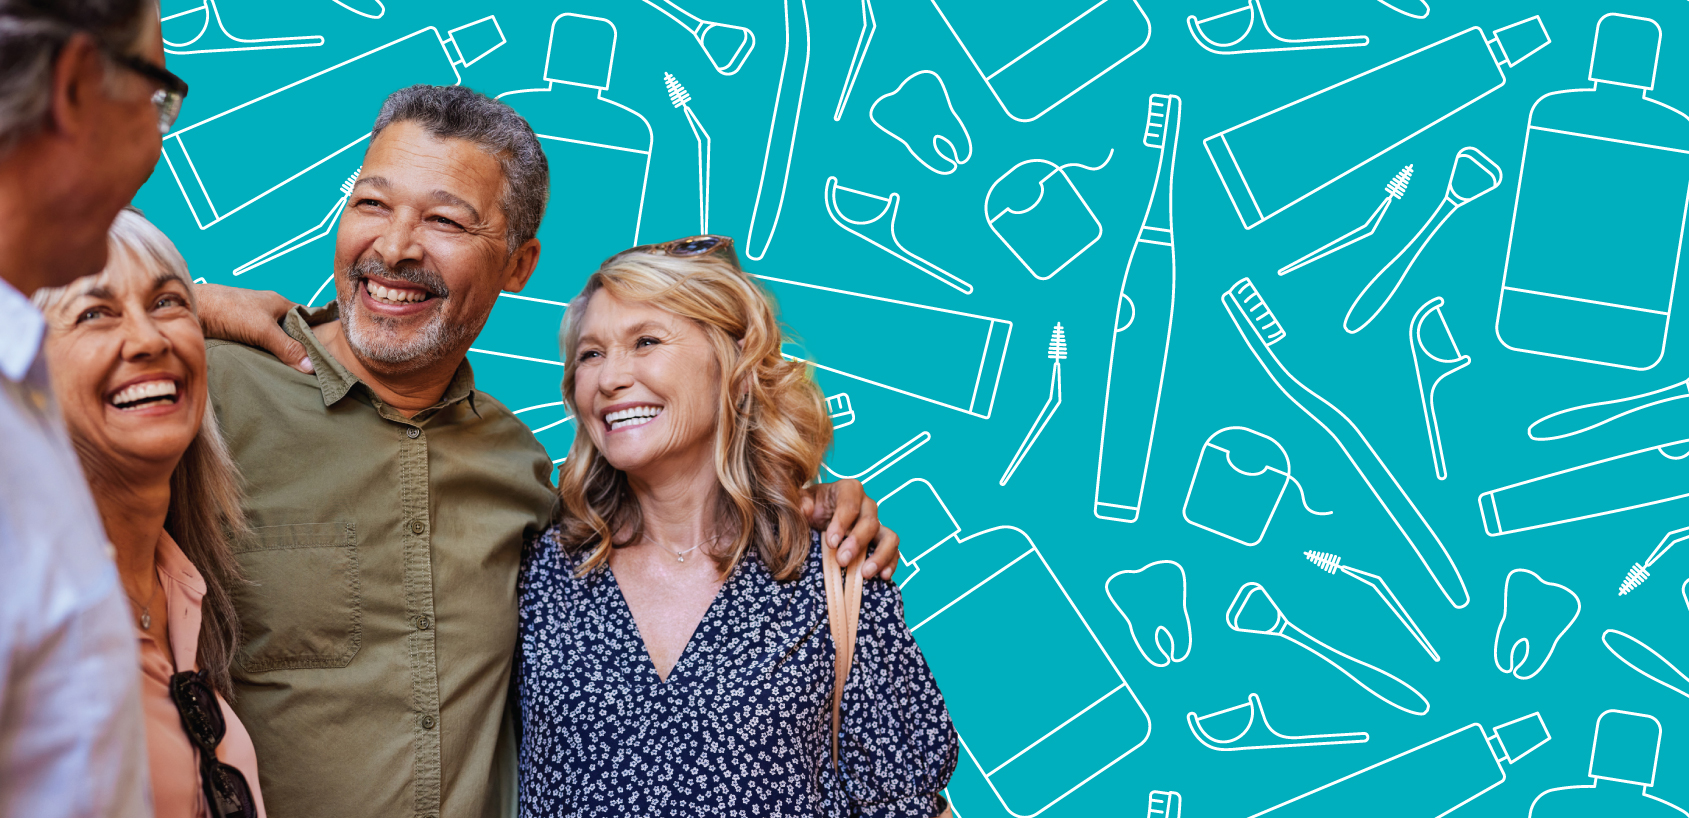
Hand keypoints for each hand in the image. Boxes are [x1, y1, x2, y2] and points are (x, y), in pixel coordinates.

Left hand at [194, 283, 311, 373]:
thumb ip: (287, 347)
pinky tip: (268, 371)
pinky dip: (264, 358)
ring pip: (275, 342)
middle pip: (293, 333)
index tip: (330, 355)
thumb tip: (312, 367)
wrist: (191, 310)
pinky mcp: (239, 335)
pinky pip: (259, 348)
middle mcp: (268, 312)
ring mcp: (253, 324)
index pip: (309, 318)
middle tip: (313, 371)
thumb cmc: (227, 309)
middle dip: (301, 350)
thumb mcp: (263, 329)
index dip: (319, 334)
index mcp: (280, 304)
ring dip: (281, 356)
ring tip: (293, 375)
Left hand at [802, 479, 899, 579]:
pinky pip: (894, 552)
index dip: (842, 523)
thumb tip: (806, 509)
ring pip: (889, 537)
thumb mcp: (803, 501)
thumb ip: (802, 502)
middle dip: (857, 543)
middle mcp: (867, 505)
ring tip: (865, 573)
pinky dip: (891, 564)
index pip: (850, 504)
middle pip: (870, 522)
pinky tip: (883, 576)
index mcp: (849, 490)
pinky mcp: (883, 542)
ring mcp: (878, 524)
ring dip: (879, 556)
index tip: (831, 542)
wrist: (819, 518)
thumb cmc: (812, 507)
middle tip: (842, 560)